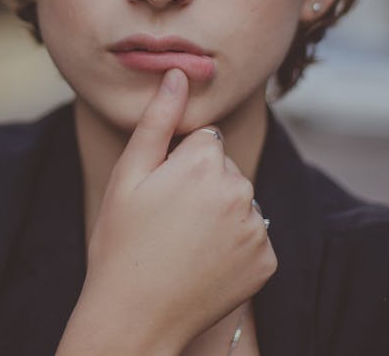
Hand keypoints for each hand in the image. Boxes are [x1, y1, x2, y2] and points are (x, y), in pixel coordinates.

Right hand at [67, 69, 275, 353]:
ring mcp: (256, 228)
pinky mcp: (267, 261)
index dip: (179, 163)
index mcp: (204, 162)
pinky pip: (253, 238)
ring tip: (185, 245)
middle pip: (225, 169)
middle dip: (203, 186)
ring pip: (240, 203)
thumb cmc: (121, 242)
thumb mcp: (129, 175)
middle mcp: (239, 190)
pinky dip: (234, 248)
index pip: (205, 140)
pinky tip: (205, 264)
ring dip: (220, 216)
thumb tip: (179, 71)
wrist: (135, 316)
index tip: (160, 193)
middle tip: (168, 223)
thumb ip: (158, 119)